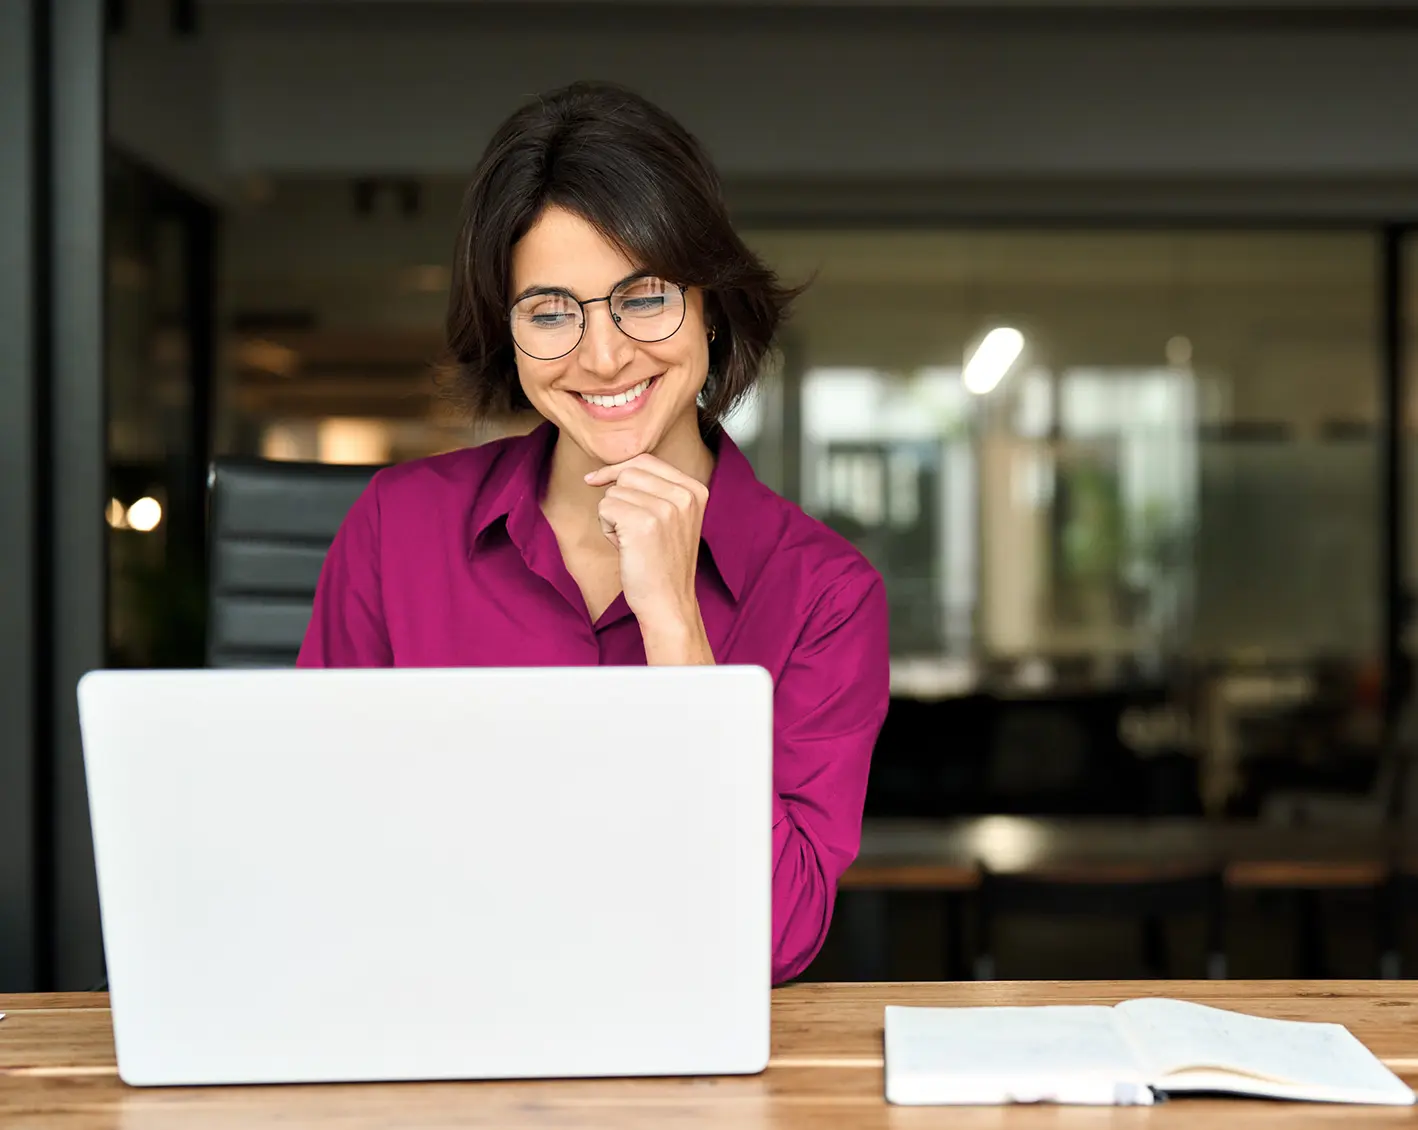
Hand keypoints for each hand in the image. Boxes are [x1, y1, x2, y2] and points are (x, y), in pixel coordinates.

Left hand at [584, 454, 713, 662]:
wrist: (668, 602)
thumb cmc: (662, 563)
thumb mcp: (670, 519)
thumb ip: (653, 490)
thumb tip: (607, 471)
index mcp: (695, 490)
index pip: (646, 461)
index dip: (617, 469)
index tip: (596, 480)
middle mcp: (684, 495)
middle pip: (628, 473)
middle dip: (617, 498)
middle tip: (631, 530)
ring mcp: (666, 508)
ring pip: (614, 491)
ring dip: (612, 516)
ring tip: (632, 541)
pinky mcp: (644, 522)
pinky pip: (605, 507)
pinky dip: (607, 528)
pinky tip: (625, 547)